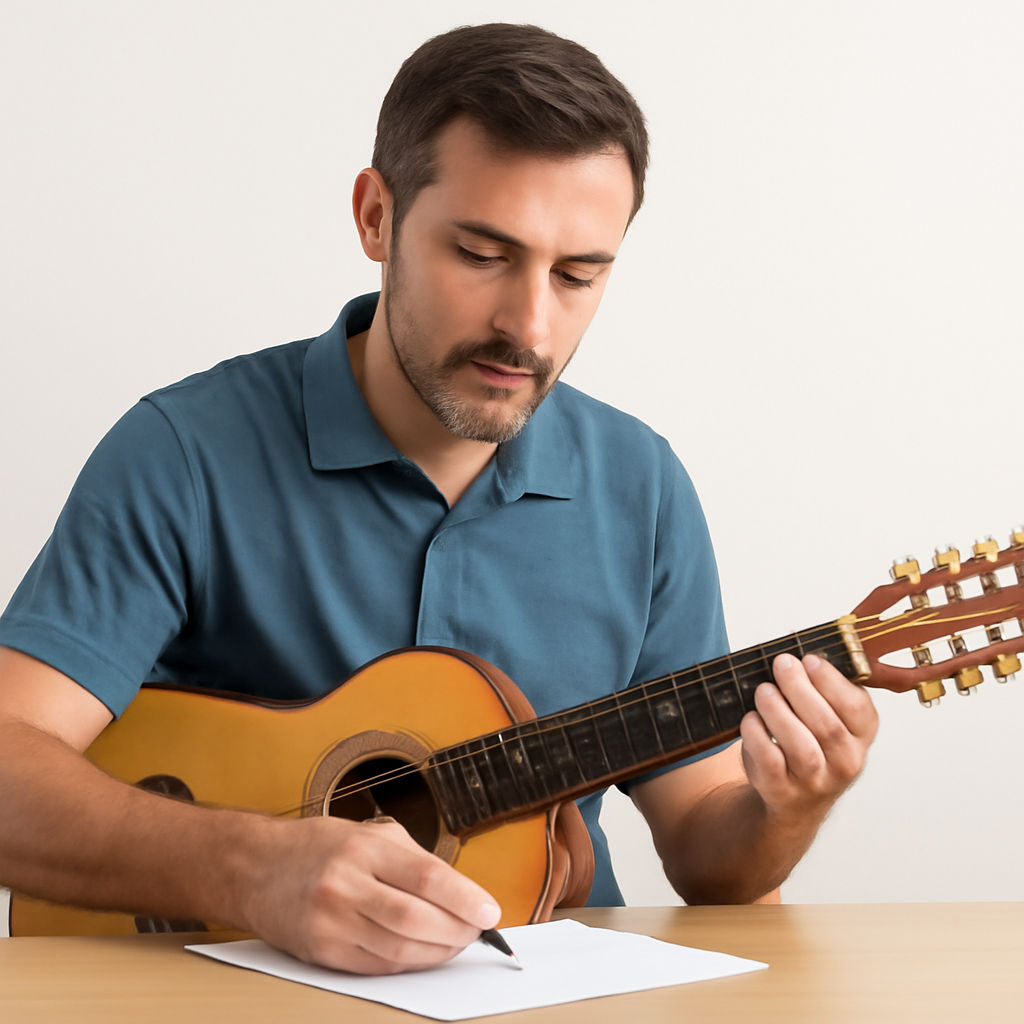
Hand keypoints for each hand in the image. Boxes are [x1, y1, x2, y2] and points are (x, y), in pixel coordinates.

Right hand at [239, 815, 500, 973]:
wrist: (256, 868)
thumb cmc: (320, 847)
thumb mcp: (368, 834)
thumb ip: (414, 860)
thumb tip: (462, 893)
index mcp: (362, 847)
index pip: (426, 876)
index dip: (465, 897)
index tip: (489, 911)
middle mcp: (344, 883)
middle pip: (415, 918)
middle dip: (457, 930)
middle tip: (477, 930)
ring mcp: (330, 921)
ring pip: (399, 948)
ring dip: (438, 951)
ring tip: (457, 942)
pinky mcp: (321, 951)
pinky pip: (377, 966)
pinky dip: (409, 963)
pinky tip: (425, 954)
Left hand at [740, 653, 877, 828]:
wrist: (795, 797)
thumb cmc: (811, 740)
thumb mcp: (830, 715)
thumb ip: (825, 687)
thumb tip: (801, 654)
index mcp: (861, 736)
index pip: (858, 710)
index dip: (832, 682)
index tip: (809, 660)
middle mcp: (844, 762)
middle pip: (827, 726)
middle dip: (800, 689)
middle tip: (782, 665)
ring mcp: (814, 780)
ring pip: (800, 746)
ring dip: (778, 711)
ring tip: (764, 690)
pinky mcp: (782, 790)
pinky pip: (769, 759)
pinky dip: (756, 733)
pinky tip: (752, 718)